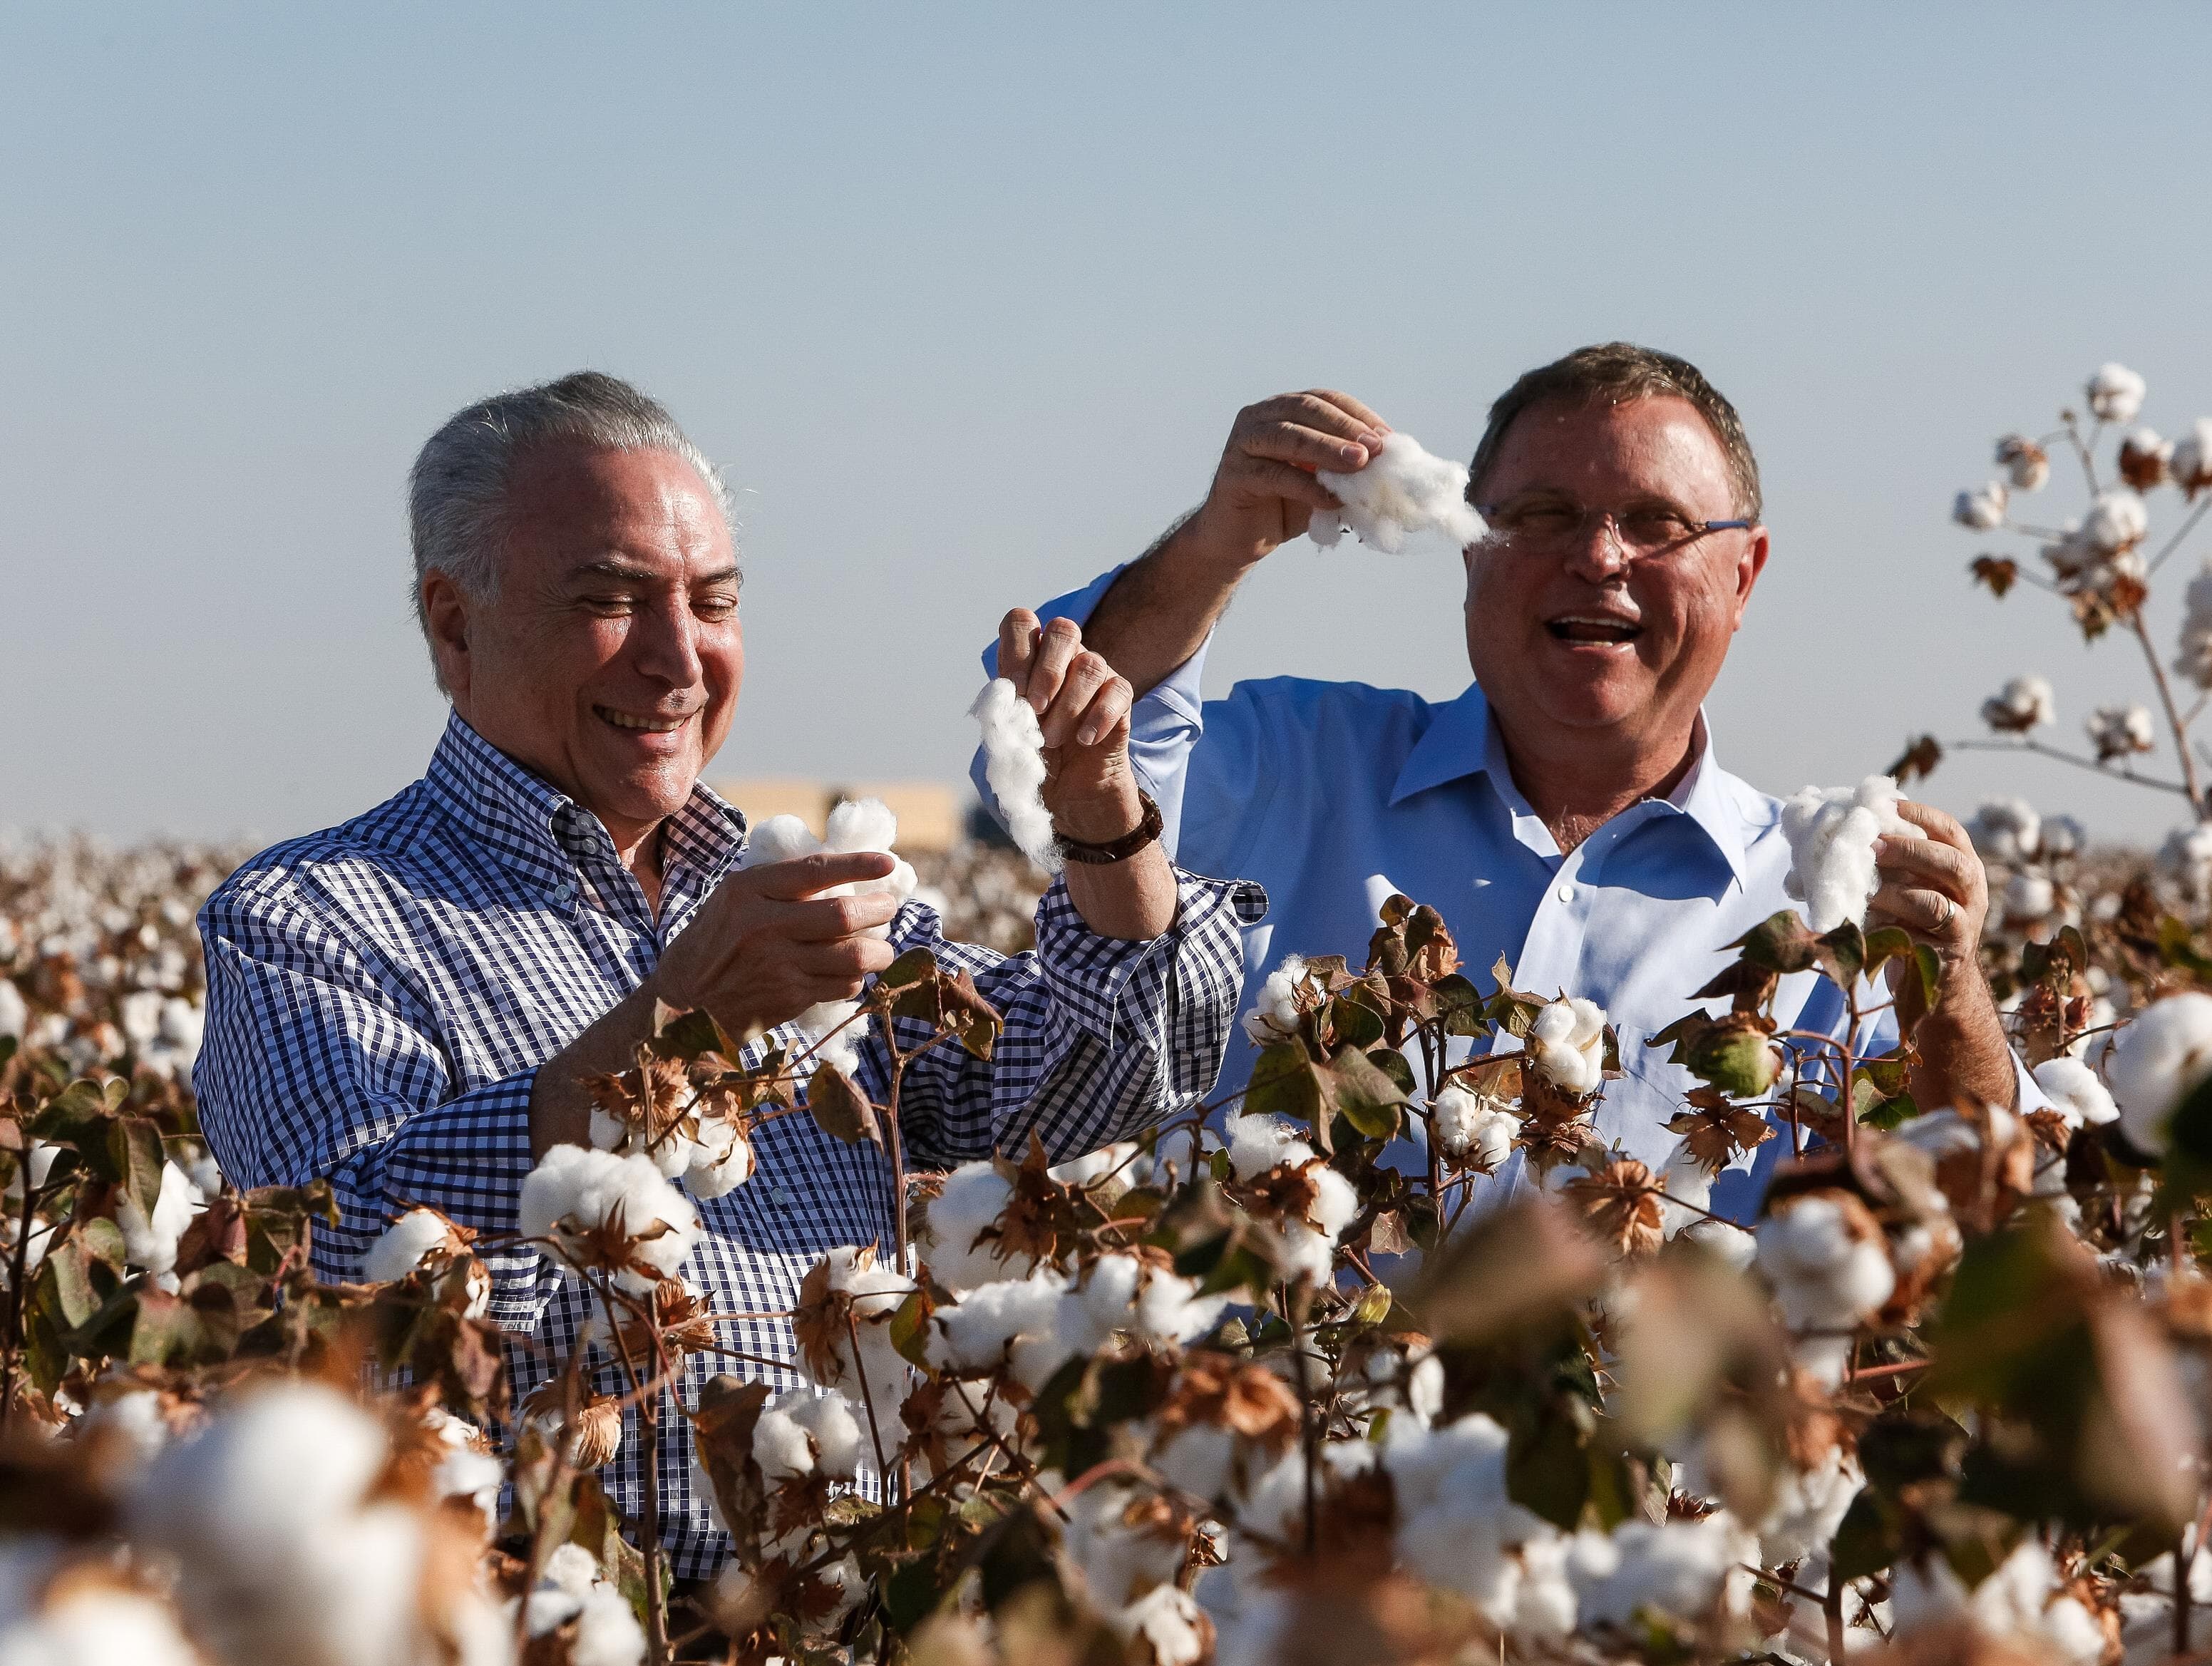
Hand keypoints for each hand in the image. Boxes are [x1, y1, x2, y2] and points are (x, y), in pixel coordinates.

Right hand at [656, 851, 902, 1036]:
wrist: (683, 1001)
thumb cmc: (716, 939)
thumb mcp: (733, 898)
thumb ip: (778, 883)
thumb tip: (843, 870)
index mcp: (748, 891)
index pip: (814, 870)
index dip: (857, 864)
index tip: (887, 863)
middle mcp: (763, 926)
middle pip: (843, 915)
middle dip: (879, 910)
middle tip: (888, 907)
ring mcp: (777, 965)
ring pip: (852, 956)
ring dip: (879, 951)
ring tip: (881, 946)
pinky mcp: (788, 998)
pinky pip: (842, 985)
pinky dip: (856, 978)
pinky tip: (852, 972)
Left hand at [995, 612, 1142, 843]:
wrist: (1072, 801)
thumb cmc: (1037, 766)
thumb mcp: (1008, 742)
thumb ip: (1002, 714)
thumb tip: (1007, 694)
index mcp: (1030, 663)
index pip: (1022, 622)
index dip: (1016, 649)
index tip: (1013, 691)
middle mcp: (1064, 662)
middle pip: (1063, 628)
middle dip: (1047, 670)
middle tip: (1035, 711)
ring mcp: (1096, 678)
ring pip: (1090, 663)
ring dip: (1068, 706)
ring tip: (1053, 739)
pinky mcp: (1120, 701)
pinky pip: (1117, 690)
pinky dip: (1097, 717)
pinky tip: (1084, 741)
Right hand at [1180, 390, 1392, 568]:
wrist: (1239, 539)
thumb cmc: (1285, 504)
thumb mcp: (1322, 478)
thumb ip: (1347, 464)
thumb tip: (1389, 458)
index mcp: (1282, 409)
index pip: (1324, 399)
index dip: (1357, 414)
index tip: (1386, 437)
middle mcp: (1259, 418)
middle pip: (1305, 410)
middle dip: (1344, 428)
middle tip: (1375, 449)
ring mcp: (1242, 444)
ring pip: (1288, 436)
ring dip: (1327, 448)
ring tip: (1359, 464)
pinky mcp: (1234, 475)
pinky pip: (1274, 475)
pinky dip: (1306, 486)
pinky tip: (1330, 499)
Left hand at [1868, 801, 1987, 968]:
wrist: (1938, 983)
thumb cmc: (1915, 922)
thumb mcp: (1911, 886)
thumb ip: (1894, 862)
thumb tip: (1848, 830)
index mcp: (1964, 867)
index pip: (1950, 832)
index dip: (1921, 815)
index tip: (1887, 806)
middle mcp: (1972, 894)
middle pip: (1952, 864)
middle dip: (1910, 850)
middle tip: (1872, 846)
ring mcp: (1963, 927)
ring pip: (1933, 904)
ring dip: (1893, 893)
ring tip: (1865, 890)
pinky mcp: (1945, 958)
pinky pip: (1915, 941)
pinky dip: (1887, 931)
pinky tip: (1866, 925)